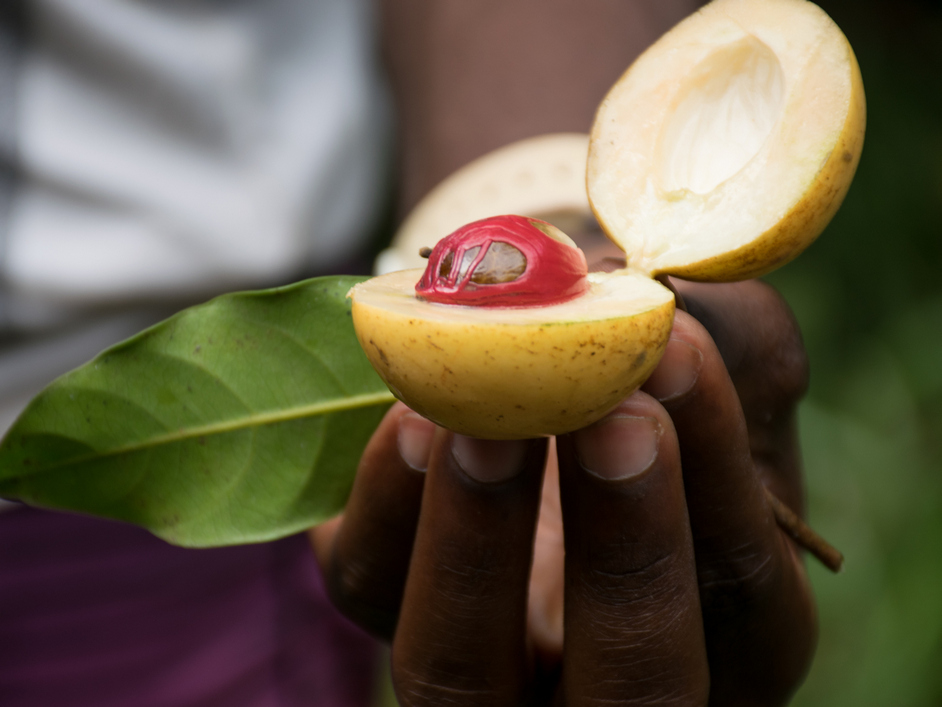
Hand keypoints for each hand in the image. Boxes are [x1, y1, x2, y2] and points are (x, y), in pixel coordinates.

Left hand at [310, 279, 814, 705]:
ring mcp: (477, 657)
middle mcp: (598, 674)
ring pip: (461, 671)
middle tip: (609, 417)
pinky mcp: (380, 596)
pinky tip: (415, 415)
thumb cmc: (644, 374)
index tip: (681, 355)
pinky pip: (369, 581)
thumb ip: (740, 336)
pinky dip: (388, 499)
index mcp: (720, 628)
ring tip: (487, 421)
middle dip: (625, 552)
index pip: (744, 598)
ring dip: (476, 541)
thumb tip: (706, 312)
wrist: (534, 367)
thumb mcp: (717, 359)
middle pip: (629, 688)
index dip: (717, 484)